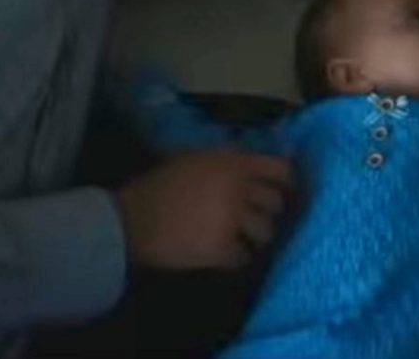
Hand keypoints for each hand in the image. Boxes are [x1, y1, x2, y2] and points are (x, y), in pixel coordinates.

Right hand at [116, 149, 292, 270]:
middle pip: (276, 203)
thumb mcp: (195, 159)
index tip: (285, 191)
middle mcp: (238, 189)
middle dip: (268, 213)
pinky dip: (236, 259)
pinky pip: (243, 257)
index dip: (287, 181)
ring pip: (266, 232)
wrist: (132, 220)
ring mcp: (232, 219)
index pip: (280, 169)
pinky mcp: (222, 247)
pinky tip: (225, 255)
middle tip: (255, 219)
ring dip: (256, 238)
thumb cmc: (159, 186)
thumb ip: (226, 162)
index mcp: (232, 163)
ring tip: (242, 239)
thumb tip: (251, 166)